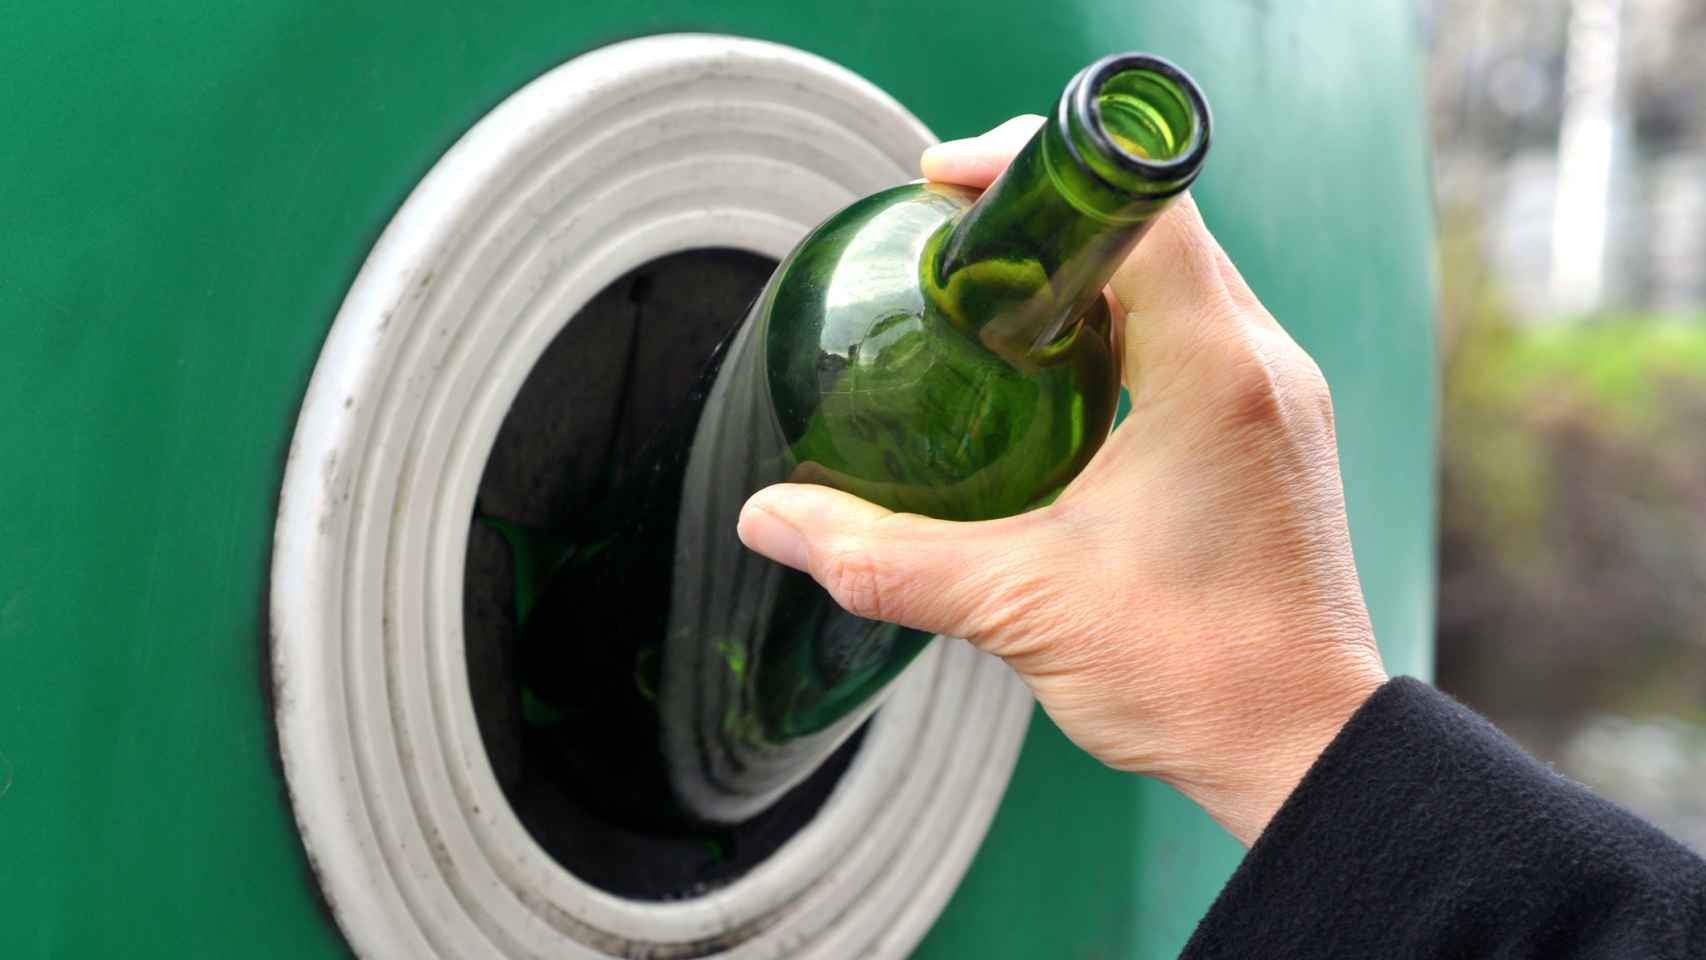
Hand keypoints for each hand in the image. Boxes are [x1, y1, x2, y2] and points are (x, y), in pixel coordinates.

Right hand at [736, 116, 1387, 845]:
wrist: (1299, 751)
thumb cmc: (1198, 675)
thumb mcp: (1019, 605)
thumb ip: (884, 557)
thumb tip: (771, 520)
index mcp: (1214, 372)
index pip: (1133, 207)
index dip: (1031, 172)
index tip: (941, 189)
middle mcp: (1261, 364)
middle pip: (1149, 229)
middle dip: (1041, 217)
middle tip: (943, 246)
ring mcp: (1274, 398)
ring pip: (1173, 280)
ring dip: (1080, 272)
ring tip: (980, 300)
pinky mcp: (1268, 434)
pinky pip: (1191, 335)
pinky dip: (1117, 325)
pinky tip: (1045, 377)